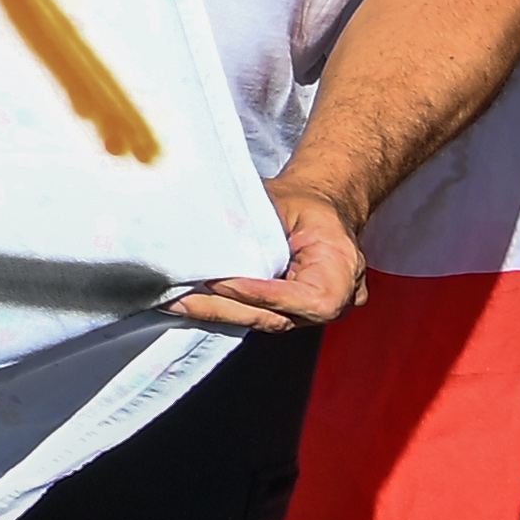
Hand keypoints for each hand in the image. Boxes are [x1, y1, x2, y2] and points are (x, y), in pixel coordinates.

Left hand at [177, 184, 366, 333]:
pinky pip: (258, 315)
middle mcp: (336, 298)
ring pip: (264, 320)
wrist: (319, 208)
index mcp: (343, 266)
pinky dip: (227, 308)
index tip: (222, 283)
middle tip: (183, 299)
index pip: (308, 298)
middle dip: (228, 308)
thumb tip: (218, 228)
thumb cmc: (303, 202)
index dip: (264, 294)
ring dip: (220, 312)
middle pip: (279, 316)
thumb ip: (256, 219)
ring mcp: (313, 311)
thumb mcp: (282, 200)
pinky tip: (192, 302)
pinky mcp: (291, 313)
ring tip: (177, 303)